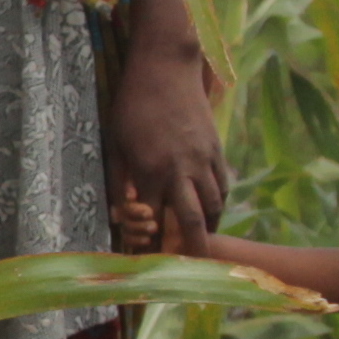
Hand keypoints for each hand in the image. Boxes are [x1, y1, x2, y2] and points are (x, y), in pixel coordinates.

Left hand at [109, 40, 226, 256]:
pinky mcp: (217, 148)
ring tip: (203, 241)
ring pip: (215, 205)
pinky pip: (223, 185)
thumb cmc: (132, 104)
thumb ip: (119, 179)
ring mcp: (203, 160)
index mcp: (151, 171)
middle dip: (195, 250)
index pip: (155, 220)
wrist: (166, 67)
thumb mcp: (115, 142)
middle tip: (195, 271)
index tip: (151, 261)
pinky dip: (219, 203)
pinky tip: (212, 210)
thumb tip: (123, 211)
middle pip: (193, 221)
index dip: (153, 244)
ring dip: (210, 228)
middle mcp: (181, 170)